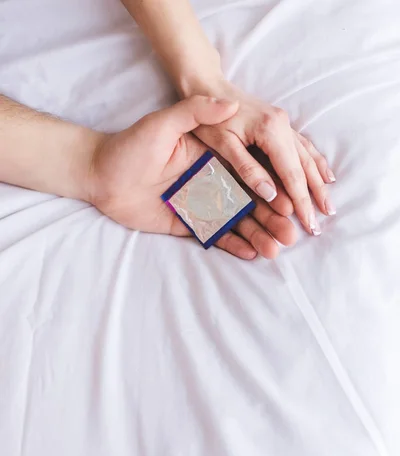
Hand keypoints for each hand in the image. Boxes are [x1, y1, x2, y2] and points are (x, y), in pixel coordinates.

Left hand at [88, 95, 295, 259]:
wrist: (99, 176)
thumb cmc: (129, 147)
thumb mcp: (162, 124)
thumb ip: (195, 112)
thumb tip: (230, 103)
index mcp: (213, 157)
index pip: (250, 174)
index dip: (271, 189)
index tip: (291, 202)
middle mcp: (211, 181)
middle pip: (249, 202)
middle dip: (272, 218)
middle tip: (293, 235)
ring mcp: (200, 204)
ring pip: (236, 221)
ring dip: (258, 234)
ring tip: (277, 248)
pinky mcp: (186, 223)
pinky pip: (214, 235)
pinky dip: (232, 244)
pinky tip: (252, 253)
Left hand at [187, 80, 335, 234]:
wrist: (206, 86)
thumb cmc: (209, 118)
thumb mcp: (223, 144)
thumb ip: (247, 169)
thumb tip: (272, 194)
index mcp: (270, 131)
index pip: (291, 174)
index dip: (301, 201)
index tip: (308, 223)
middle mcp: (282, 126)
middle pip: (304, 167)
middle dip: (315, 196)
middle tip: (323, 222)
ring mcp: (283, 123)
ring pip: (308, 157)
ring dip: (319, 182)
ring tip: (329, 206)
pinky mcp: (279, 124)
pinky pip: (303, 146)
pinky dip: (315, 163)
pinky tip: (325, 175)